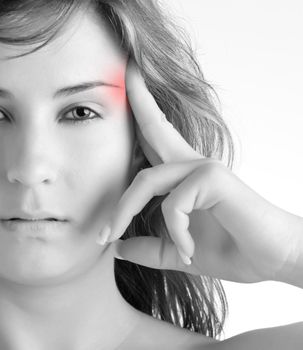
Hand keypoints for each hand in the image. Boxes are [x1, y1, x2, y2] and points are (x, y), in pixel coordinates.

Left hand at [98, 62, 302, 284]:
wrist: (274, 261)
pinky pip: (173, 204)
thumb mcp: (179, 251)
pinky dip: (175, 233)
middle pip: (154, 130)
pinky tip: (188, 250)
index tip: (129, 81)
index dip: (143, 110)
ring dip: (122, 212)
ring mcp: (204, 168)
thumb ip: (149, 249)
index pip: (157, 138)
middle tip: (125, 68)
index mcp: (184, 175)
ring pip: (146, 180)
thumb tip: (116, 248)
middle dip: (138, 98)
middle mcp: (192, 164)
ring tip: (110, 237)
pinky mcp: (214, 178)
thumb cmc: (234, 250)